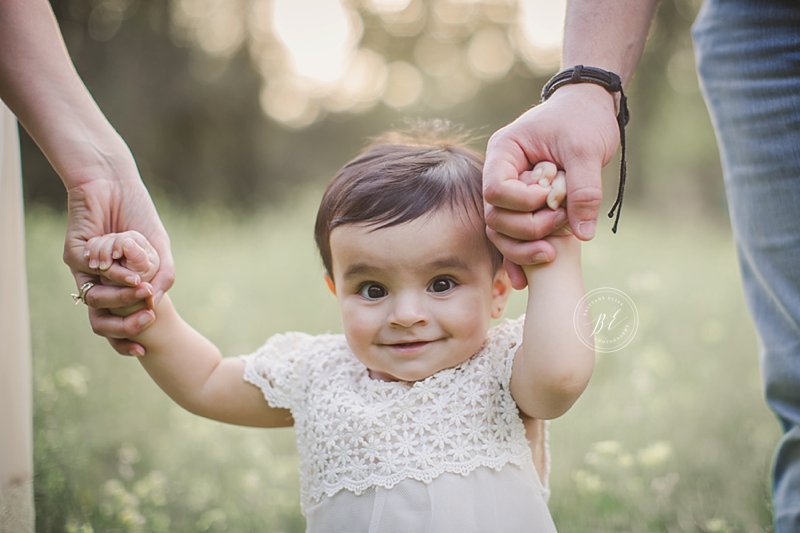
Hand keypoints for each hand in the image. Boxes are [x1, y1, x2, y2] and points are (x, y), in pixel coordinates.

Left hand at [64, 170, 173, 355]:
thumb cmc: (139, 216)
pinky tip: (126, 255)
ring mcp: (85, 271)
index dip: (128, 341)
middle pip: (100, 323)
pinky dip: (114, 270)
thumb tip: (155, 304)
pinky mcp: (74, 255)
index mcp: (120, 287)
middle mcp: (100, 283)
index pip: (118, 325)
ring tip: (142, 287)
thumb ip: (162, 277)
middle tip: (148, 321)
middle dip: (124, 330)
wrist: (116, 185)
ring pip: (97, 302)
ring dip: (122, 298)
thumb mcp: (160, 251)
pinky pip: (93, 275)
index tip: (145, 350)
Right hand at [484, 83, 619, 287]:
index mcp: (505, 151)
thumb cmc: (584, 119)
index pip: (495, 188)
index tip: (550, 198)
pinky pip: (513, 237)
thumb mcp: (587, 150)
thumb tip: (581, 234)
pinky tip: (525, 280)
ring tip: (552, 252)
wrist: (589, 108)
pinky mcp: (523, 208)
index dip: (521, 202)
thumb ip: (584, 189)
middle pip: (494, 216)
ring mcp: (510, 193)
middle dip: (527, 227)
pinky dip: (519, 257)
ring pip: (500, 232)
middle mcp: (500, 174)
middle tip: (562, 223)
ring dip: (523, 247)